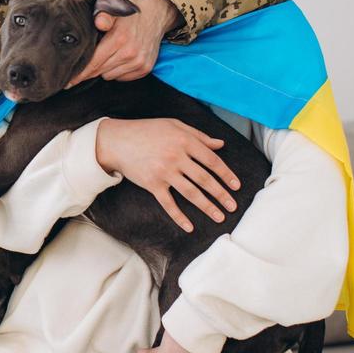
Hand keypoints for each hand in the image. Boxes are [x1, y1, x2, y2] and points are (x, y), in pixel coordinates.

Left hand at [66, 0, 176, 86]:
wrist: (156, 14)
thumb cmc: (128, 14)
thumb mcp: (113, 10)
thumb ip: (103, 15)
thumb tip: (98, 22)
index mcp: (119, 39)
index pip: (93, 63)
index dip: (79, 74)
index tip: (67, 82)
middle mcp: (130, 53)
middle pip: (99, 71)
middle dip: (89, 71)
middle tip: (80, 68)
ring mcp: (139, 62)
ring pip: (109, 76)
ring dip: (105, 69)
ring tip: (107, 55)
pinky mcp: (145, 68)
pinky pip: (122, 78)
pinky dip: (117, 72)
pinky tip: (119, 59)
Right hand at [94, 117, 239, 231]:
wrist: (117, 141)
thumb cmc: (147, 130)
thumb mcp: (174, 125)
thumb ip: (198, 135)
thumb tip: (220, 144)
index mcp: (184, 141)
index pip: (212, 161)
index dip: (226, 174)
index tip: (236, 186)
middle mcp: (176, 157)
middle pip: (205, 179)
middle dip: (221, 194)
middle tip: (233, 206)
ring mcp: (164, 172)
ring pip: (191, 193)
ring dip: (207, 207)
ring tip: (219, 217)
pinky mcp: (152, 184)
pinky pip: (168, 204)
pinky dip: (179, 217)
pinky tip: (189, 227)